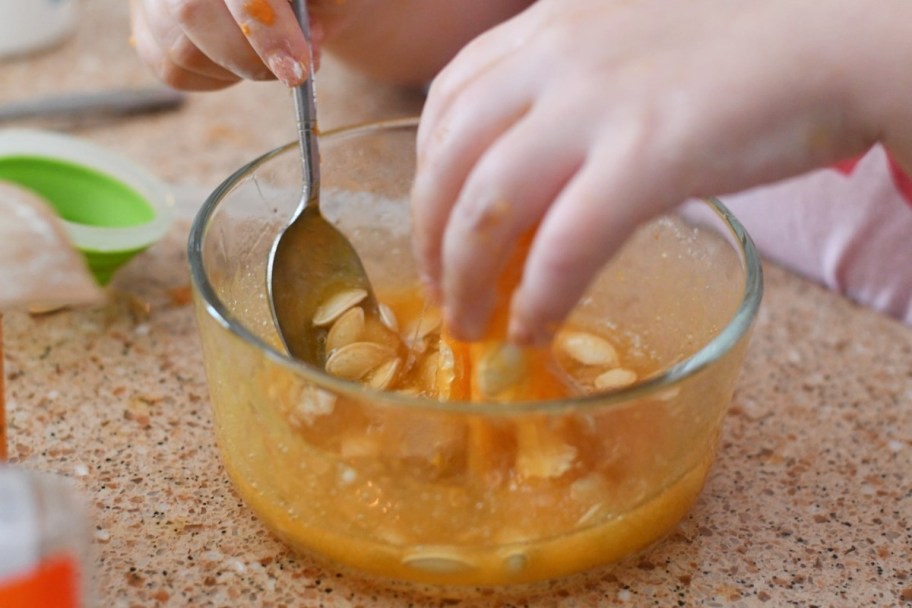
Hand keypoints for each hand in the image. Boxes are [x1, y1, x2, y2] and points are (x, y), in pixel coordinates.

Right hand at [130, 0, 533, 88]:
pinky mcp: (146, 23)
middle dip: (250, 56)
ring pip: (178, 47)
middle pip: (190, 10)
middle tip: (295, 72)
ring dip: (237, 68)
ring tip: (272, 56)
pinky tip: (238, 57)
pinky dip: (215, 79)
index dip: (262, 27)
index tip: (299, 70)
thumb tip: (309, 42)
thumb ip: (329, 7)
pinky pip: (172, 70)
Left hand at [412, 0, 910, 344]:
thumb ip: (572, 85)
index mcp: (551, 26)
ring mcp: (600, 105)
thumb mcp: (629, 41)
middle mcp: (558, 57)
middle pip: (449, 163)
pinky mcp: (652, 154)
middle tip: (442, 296)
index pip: (446, 102)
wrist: (847, 27)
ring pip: (488, 208)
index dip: (426, 177)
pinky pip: (567, 245)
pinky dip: (540, 298)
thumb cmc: (749, 40)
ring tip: (471, 327)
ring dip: (466, 281)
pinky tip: (534, 329)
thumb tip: (536, 160)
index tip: (435, 226)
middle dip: (432, 243)